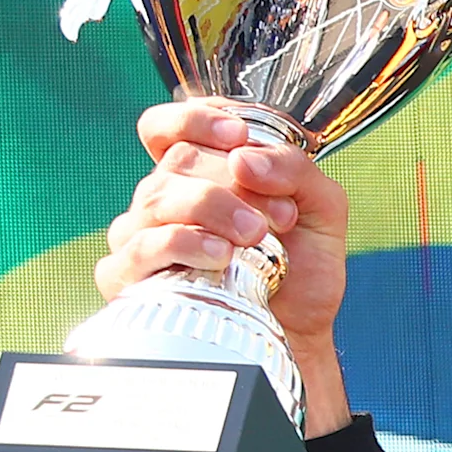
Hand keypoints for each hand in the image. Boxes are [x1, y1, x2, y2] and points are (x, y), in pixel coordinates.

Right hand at [98, 98, 353, 429]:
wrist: (300, 331)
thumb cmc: (303, 267)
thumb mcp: (321, 207)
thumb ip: (294, 168)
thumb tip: (244, 157)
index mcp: (199, 172)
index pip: (165, 127)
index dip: (193, 120)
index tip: (237, 137)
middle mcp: (164, 199)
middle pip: (175, 163)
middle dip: (229, 181)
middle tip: (276, 215)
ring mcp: (142, 236)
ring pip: (157, 200)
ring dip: (211, 210)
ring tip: (255, 235)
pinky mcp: (130, 278)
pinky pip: (139, 249)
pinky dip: (182, 245)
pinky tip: (218, 255)